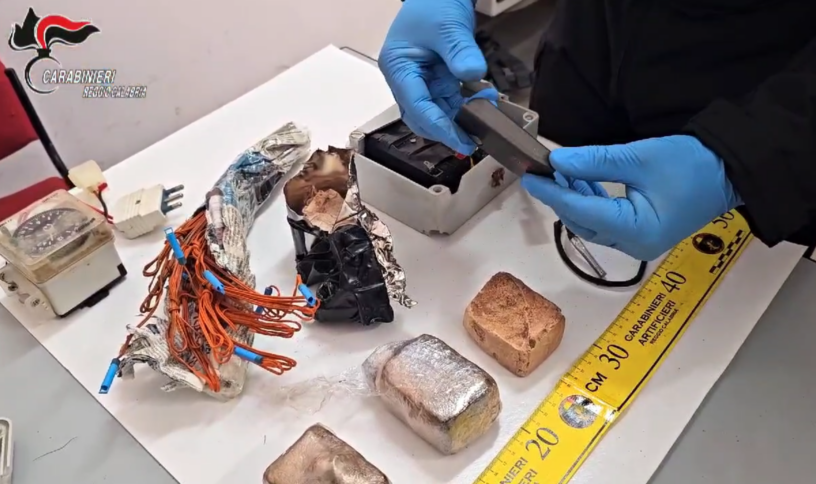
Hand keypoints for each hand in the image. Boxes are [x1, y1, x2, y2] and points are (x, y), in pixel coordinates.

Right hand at [379, 0, 489, 154]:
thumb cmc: (433, 3)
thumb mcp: (448, 26)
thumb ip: (460, 52)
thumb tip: (473, 74)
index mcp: (398, 67)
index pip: (416, 107)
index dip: (439, 127)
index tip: (461, 140)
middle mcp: (405, 79)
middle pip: (421, 117)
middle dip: (446, 131)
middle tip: (472, 140)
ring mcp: (420, 80)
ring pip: (435, 113)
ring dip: (458, 121)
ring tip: (483, 123)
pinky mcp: (435, 79)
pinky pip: (448, 102)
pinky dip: (464, 107)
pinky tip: (483, 104)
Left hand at [521, 135, 742, 260]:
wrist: (732, 171)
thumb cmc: (693, 164)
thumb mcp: (639, 157)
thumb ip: (595, 162)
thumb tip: (559, 161)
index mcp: (636, 230)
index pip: (580, 211)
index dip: (551, 192)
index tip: (530, 176)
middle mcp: (634, 244)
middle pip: (581, 223)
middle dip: (560, 197)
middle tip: (541, 171)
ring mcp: (638, 242)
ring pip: (591, 224)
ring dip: (573, 199)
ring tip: (561, 171)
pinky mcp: (641, 233)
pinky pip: (605, 222)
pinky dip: (590, 202)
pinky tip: (581, 181)